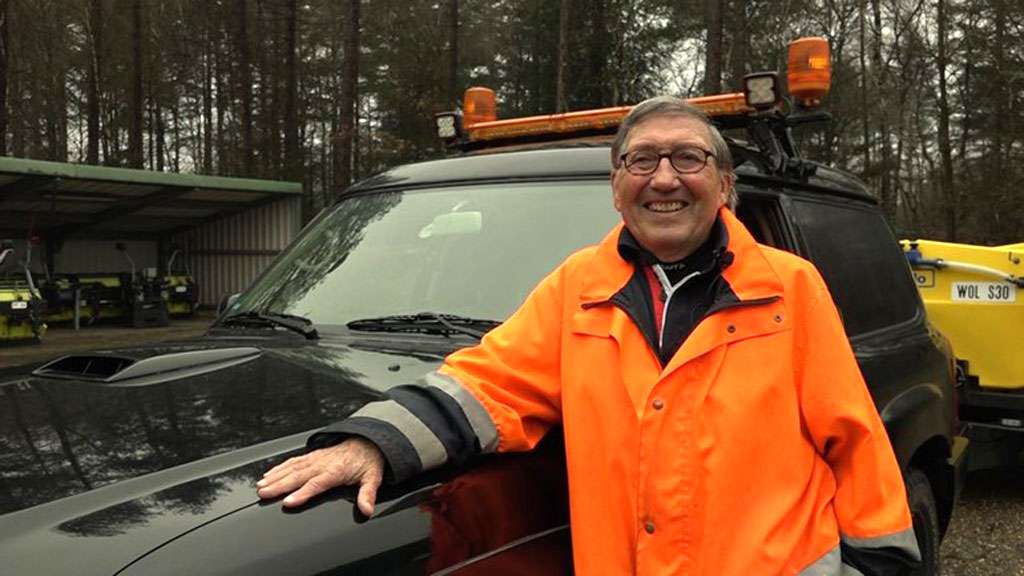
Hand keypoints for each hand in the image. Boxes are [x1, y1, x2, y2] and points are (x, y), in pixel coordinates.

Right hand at [257, 437, 384, 515]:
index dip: (302, 493)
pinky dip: (279, 467)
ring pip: (292, 468)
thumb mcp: (373, 478)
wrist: (368, 442)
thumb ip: (368, 494)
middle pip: (298, 476)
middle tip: (264, 493)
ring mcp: (316, 458)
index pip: (316, 484)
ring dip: (275, 477)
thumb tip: (367, 509)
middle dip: (279, 485)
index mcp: (336, 470)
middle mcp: (323, 463)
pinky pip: (293, 461)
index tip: (287, 501)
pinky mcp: (312, 455)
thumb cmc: (368, 461)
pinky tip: (269, 474)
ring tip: (261, 485)